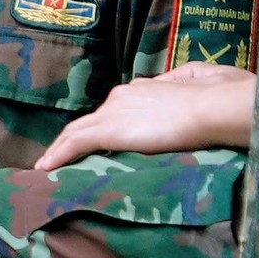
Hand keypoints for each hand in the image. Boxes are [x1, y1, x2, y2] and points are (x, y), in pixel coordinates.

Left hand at [35, 65, 257, 169]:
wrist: (211, 108)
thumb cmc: (213, 101)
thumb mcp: (192, 93)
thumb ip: (174, 98)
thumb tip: (171, 106)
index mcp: (139, 89)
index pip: (111, 112)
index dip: (98, 126)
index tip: (91, 140)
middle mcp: (120, 96)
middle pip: (88, 121)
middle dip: (70, 139)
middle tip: (57, 157)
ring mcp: (113, 112)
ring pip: (75, 131)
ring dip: (58, 150)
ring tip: (46, 166)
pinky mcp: (110, 129)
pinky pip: (75, 143)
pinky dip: (58, 155)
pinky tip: (45, 168)